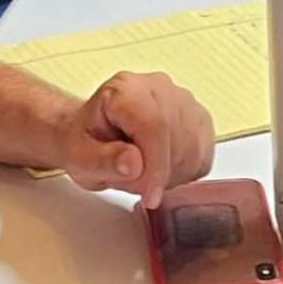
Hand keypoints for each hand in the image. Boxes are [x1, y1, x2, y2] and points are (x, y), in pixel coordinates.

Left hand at [50, 71, 213, 207]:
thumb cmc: (87, 142)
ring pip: (194, 149)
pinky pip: (203, 155)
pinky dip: (186, 172)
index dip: (157, 167)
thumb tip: (134, 164)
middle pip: (177, 139)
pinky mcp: (198, 118)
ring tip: (143, 173)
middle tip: (133, 182)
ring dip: (172, 175)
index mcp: (125, 90)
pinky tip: (161, 169)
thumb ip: (103, 161)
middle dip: (159, 174)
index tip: (150, 195)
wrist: (94, 134)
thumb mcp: (79, 159)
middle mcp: (158, 87)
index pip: (154, 126)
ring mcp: (183, 100)